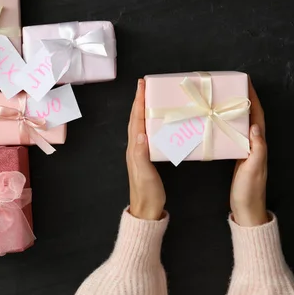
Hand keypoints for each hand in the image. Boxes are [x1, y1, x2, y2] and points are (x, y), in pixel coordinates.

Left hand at [126, 79, 165, 220]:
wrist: (147, 209)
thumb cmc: (146, 191)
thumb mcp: (144, 172)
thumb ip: (141, 152)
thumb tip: (140, 132)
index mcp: (134, 147)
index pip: (136, 119)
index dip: (138, 101)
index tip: (142, 85)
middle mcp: (135, 146)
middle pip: (136, 118)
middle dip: (140, 100)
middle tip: (145, 85)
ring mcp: (141, 151)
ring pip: (141, 124)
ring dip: (144, 109)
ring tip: (151, 97)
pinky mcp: (148, 156)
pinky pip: (148, 133)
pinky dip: (151, 123)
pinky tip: (159, 121)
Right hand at [230, 79, 268, 226]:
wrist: (247, 210)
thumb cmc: (250, 191)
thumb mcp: (253, 169)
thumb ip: (257, 149)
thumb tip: (255, 126)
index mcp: (259, 145)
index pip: (257, 116)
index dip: (253, 99)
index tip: (246, 83)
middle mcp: (254, 144)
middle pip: (250, 116)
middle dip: (243, 99)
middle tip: (230, 86)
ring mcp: (246, 150)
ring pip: (240, 123)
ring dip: (234, 110)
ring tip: (221, 98)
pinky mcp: (238, 156)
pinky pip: (233, 134)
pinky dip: (227, 124)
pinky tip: (216, 122)